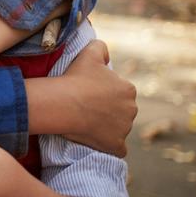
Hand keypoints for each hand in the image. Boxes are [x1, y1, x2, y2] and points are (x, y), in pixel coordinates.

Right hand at [60, 40, 136, 156]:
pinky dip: (110, 146)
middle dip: (109, 112)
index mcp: (128, 89)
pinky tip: (98, 142)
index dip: (105, 94)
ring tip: (87, 124)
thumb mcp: (89, 52)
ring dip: (107, 128)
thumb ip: (101, 47)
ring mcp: (124, 129)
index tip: (90, 95)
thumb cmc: (75, 78)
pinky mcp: (116, 145)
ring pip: (119, 129)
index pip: (121, 93)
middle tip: (87, 110)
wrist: (64, 104)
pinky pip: (117, 148)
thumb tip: (106, 54)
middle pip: (122, 112)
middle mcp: (132, 109)